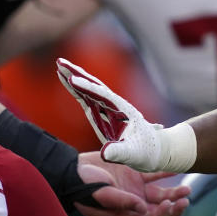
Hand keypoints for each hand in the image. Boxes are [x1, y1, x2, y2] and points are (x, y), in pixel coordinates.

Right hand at [57, 58, 172, 171]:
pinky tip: (68, 82)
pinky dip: (78, 88)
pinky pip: (88, 97)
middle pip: (95, 86)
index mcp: (123, 112)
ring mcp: (108, 108)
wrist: (156, 149)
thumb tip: (106, 153)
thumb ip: (119, 152)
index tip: (72, 80)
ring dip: (76, 77)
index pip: (103, 96)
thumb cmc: (146, 151)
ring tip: (60, 65)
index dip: (88, 88)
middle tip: (60, 62)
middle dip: (78, 75)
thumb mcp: (132, 154)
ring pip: (90, 88)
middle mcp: (115, 106)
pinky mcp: (103, 113)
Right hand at [76, 152, 189, 215]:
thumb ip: (122, 201)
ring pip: (160, 193)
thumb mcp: (100, 194)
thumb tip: (143, 209)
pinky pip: (154, 174)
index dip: (162, 215)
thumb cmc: (83, 184)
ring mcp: (135, 188)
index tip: (170, 204)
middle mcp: (132, 202)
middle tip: (185, 199)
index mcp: (123, 213)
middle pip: (158, 208)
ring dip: (174, 192)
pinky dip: (165, 172)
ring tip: (186, 189)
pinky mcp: (135, 173)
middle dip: (173, 206)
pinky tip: (176, 169)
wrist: (74, 167)